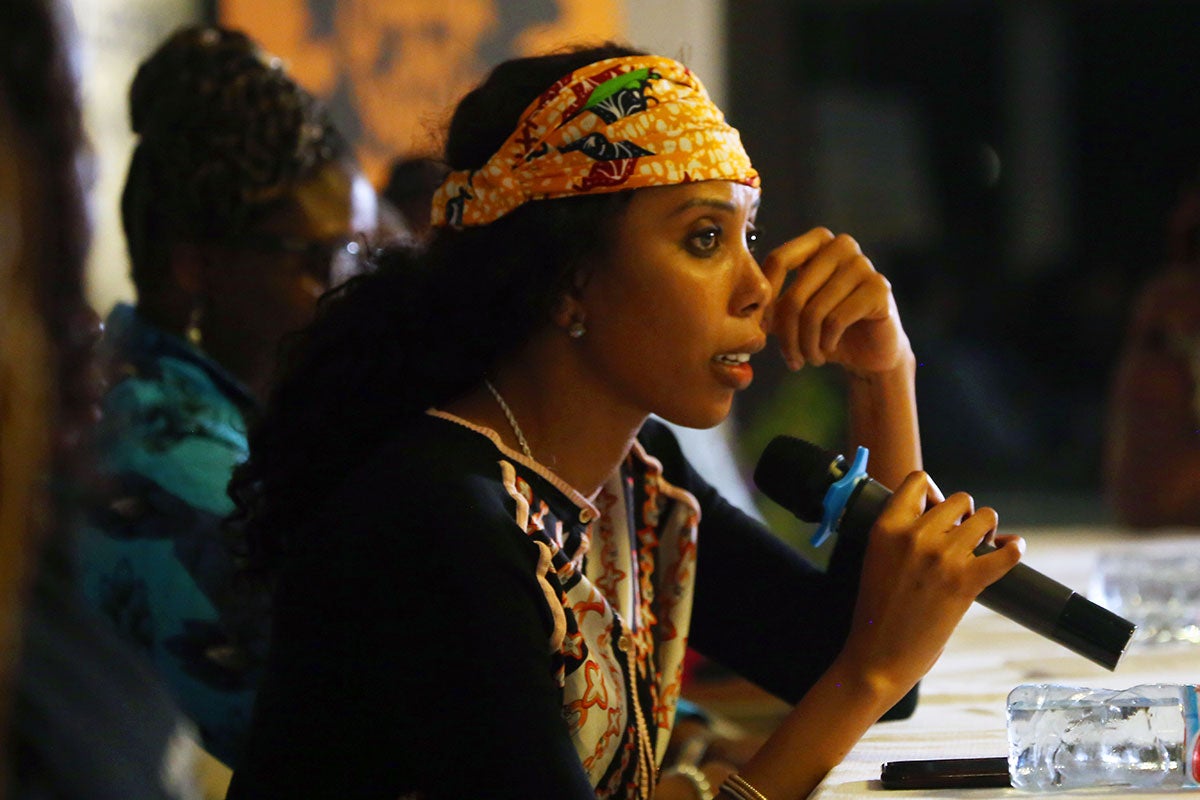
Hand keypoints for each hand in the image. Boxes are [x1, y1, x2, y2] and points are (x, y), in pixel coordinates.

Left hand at [761, 228, 910, 376]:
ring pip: (814, 312)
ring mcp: (863, 264)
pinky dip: (825, 343)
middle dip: (787, 335)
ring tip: (808, 358)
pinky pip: (836, 320)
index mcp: (817, 241)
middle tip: (790, 358)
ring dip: (806, 345)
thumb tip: (744, 307)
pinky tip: (827, 350)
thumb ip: (770, 303)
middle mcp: (841, 245)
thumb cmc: (825, 329)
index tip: (761, 330)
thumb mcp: (792, 313)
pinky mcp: (879, 289)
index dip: (765, 300)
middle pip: (795, 294)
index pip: (778, 260)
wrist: (869, 351)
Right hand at [835, 471, 1022, 700]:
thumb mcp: (876, 559)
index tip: (936, 512)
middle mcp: (914, 536)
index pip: (918, 480)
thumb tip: (943, 516)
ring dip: (987, 530)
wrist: (877, 656)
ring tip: (980, 548)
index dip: (933, 492)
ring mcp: (941, 558)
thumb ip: (901, 534)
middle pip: (959, 500)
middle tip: (963, 538)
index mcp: (886, 527)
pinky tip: (1011, 550)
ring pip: (985, 518)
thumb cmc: (877, 611)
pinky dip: (1014, 549)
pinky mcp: (965, 582)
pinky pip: (1006, 553)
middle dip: (965, 516)